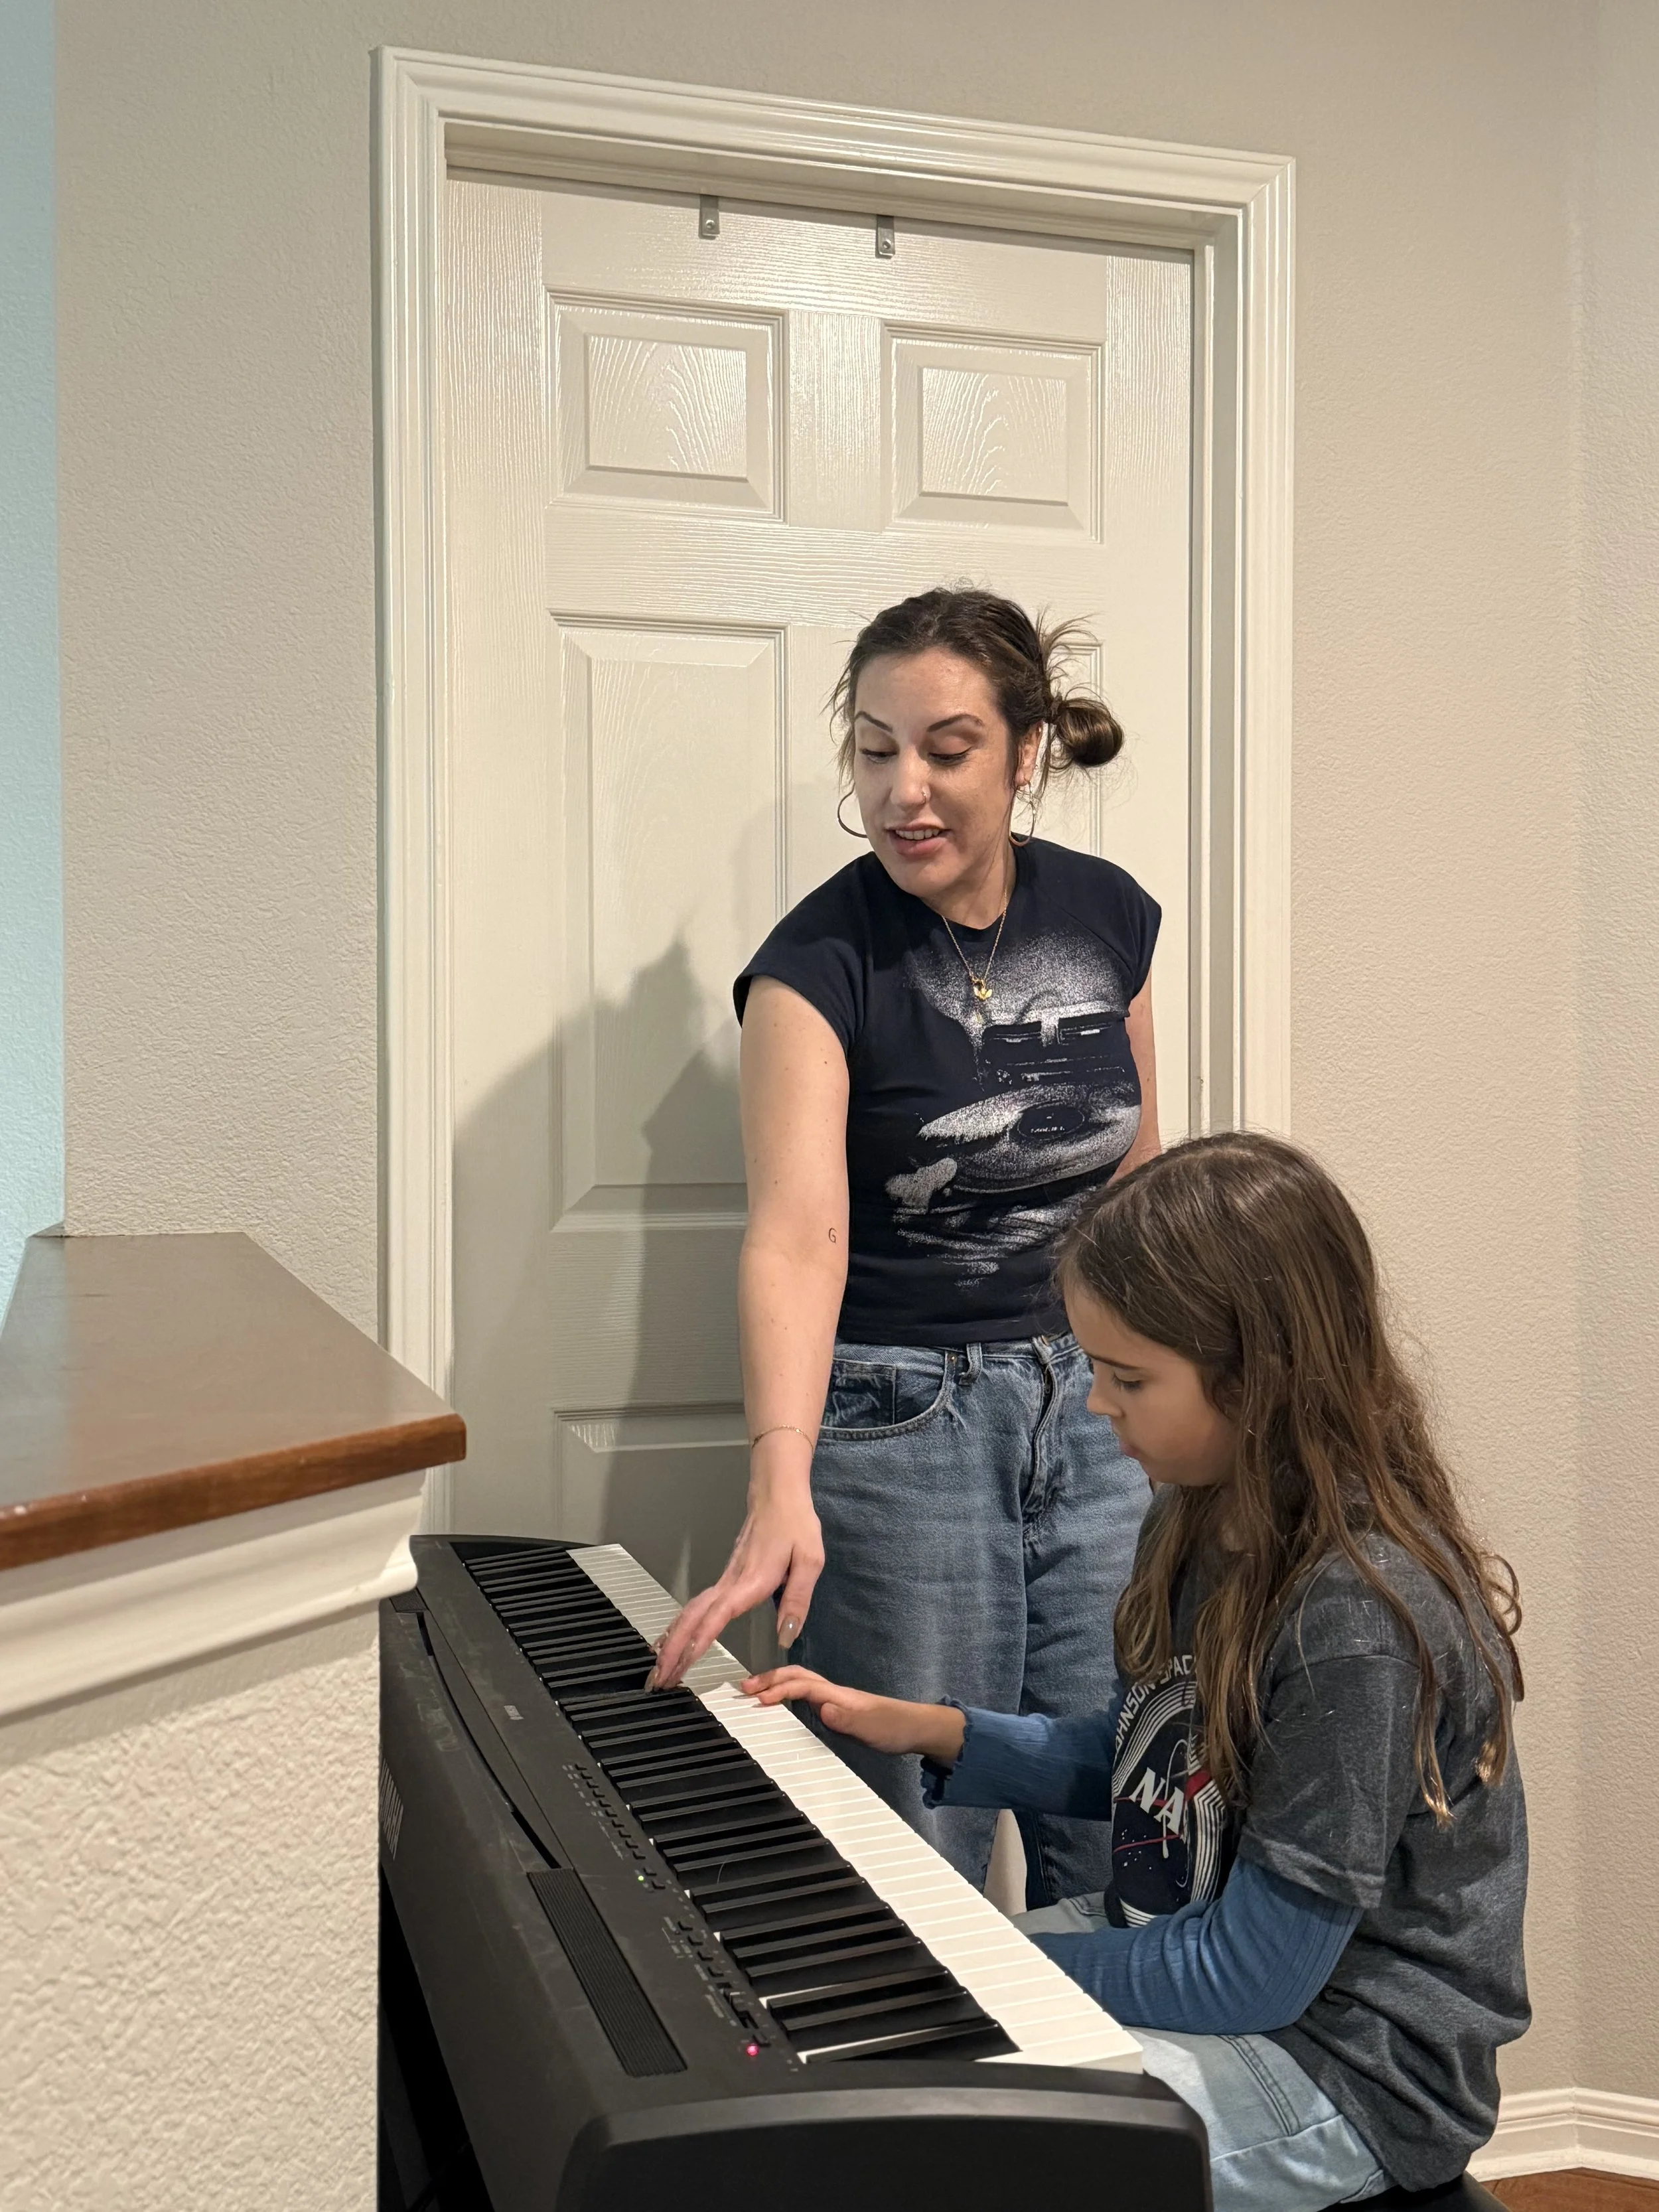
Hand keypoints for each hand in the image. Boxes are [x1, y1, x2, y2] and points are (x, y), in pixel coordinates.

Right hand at [649, 1475, 823, 1689]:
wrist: (778, 1494)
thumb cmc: (795, 1524)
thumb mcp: (810, 1561)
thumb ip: (797, 1600)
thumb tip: (786, 1636)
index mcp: (752, 1580)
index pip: (718, 1615)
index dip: (700, 1640)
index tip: (683, 1663)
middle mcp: (732, 1581)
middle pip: (692, 1617)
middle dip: (673, 1649)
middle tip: (659, 1679)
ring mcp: (725, 1578)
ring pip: (690, 1611)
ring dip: (672, 1640)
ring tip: (659, 1668)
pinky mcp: (726, 1577)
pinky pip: (697, 1605)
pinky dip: (681, 1625)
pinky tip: (674, 1637)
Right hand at [741, 1666, 965, 1765]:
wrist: (917, 1728)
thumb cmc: (896, 1728)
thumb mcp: (872, 1729)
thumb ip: (847, 1720)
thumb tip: (823, 1709)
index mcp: (839, 1695)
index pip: (802, 1686)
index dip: (779, 1690)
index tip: (758, 1699)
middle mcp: (834, 1693)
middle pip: (796, 1676)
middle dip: (769, 1679)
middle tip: (744, 1688)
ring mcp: (835, 1699)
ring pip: (799, 1682)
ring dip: (775, 1683)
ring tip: (754, 1692)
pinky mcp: (837, 1709)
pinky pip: (805, 1694)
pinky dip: (787, 1693)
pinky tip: (780, 1702)